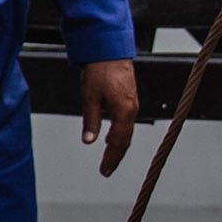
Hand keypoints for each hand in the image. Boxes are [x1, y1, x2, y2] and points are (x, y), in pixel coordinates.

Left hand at [78, 57, 139, 177]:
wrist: (109, 50)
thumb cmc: (99, 71)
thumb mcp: (90, 98)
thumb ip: (91, 121)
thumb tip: (89, 141)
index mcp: (124, 112)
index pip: (119, 142)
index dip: (112, 158)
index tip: (105, 171)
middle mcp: (132, 109)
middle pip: (125, 140)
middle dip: (116, 156)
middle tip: (107, 169)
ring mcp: (132, 103)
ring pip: (127, 131)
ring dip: (118, 145)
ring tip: (109, 156)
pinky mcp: (130, 97)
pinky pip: (127, 122)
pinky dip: (120, 133)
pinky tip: (111, 135)